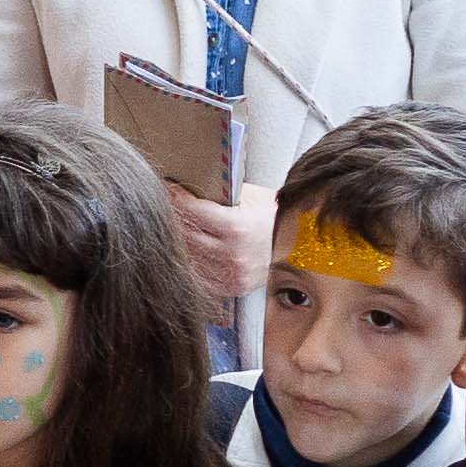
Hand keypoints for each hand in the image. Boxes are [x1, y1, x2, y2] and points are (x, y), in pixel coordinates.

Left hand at [168, 180, 269, 325]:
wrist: (299, 248)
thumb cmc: (274, 218)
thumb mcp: (253, 198)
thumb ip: (224, 193)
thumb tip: (193, 178)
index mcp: (237, 228)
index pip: (194, 211)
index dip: (177, 198)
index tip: (168, 188)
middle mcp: (231, 254)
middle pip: (186, 235)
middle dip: (175, 218)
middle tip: (166, 204)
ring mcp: (230, 274)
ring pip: (189, 256)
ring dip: (179, 240)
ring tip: (175, 225)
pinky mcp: (230, 288)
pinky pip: (200, 275)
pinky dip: (192, 261)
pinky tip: (188, 249)